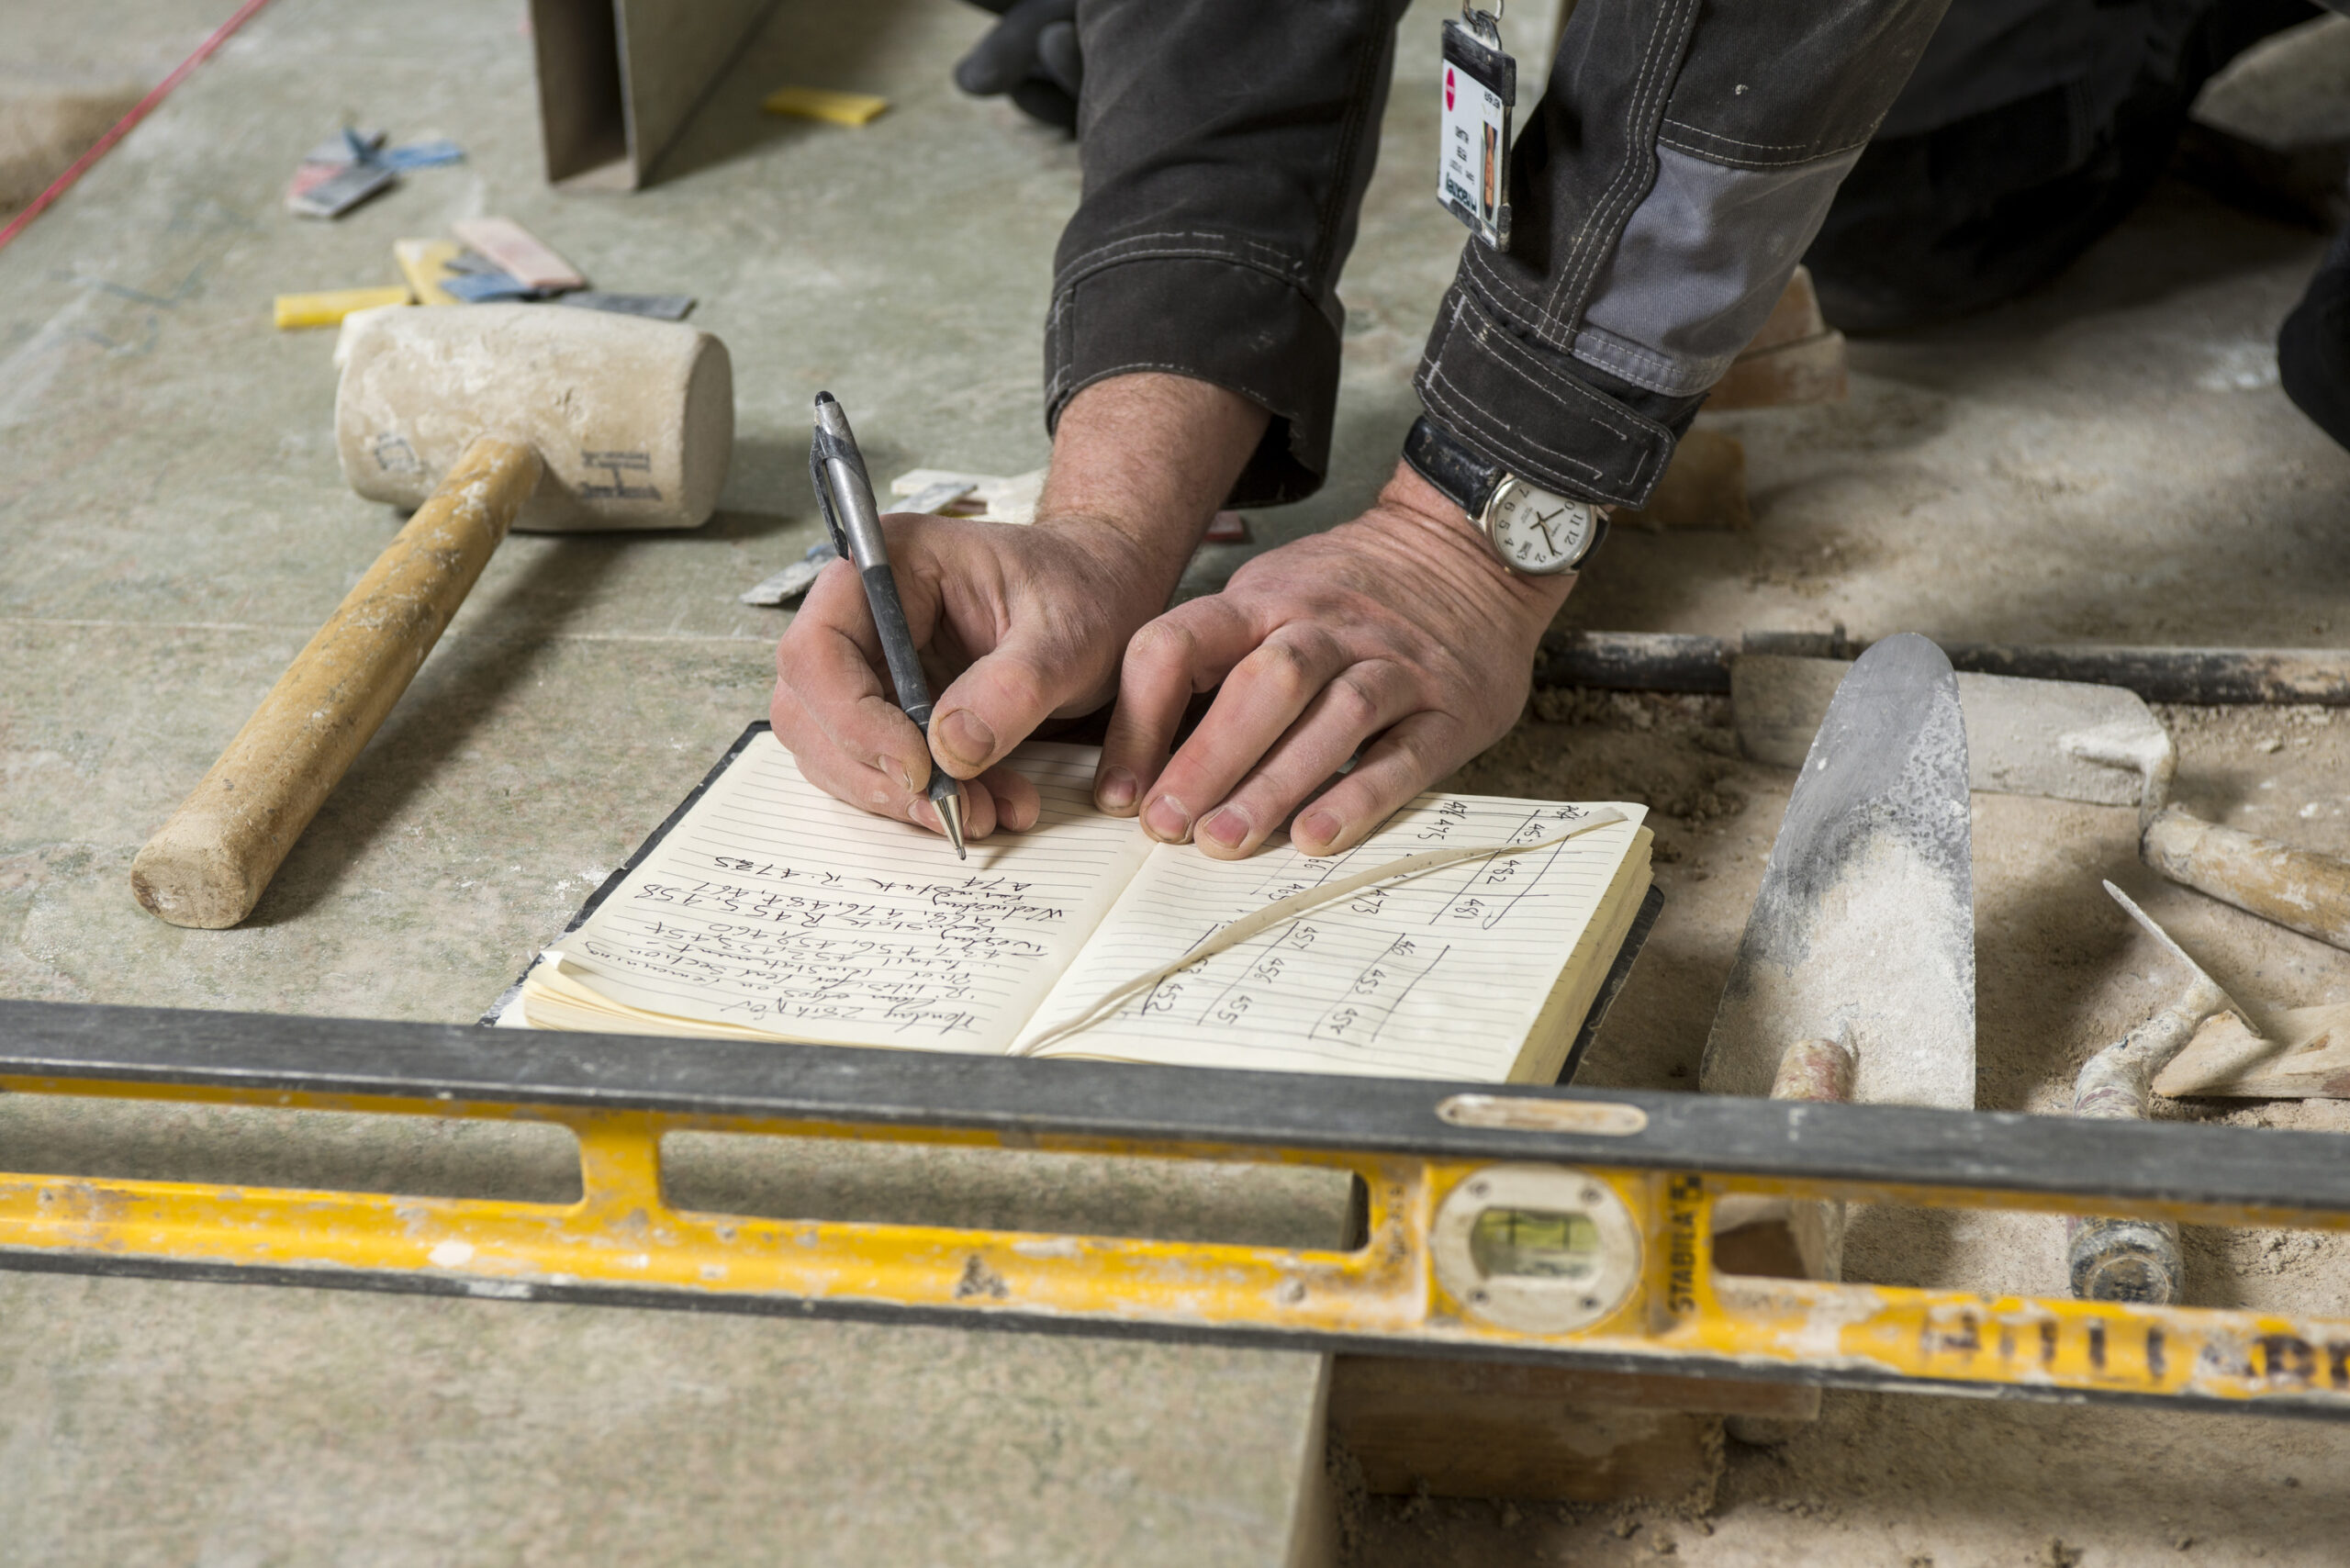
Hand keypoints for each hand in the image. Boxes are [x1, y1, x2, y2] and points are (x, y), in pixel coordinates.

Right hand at [770, 515, 1165, 838]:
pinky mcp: (888, 709)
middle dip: (876, 773)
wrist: (1104, 599)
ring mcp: (868, 664)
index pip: (818, 647)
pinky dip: (920, 800)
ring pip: (831, 750)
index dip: (852, 718)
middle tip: (954, 810)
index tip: (919, 766)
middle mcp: (862, 612)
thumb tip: (949, 752)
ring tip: (983, 812)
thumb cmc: (1084, 593)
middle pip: (809, 708)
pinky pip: (873, 769)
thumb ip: (1011, 689)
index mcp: (892, 565)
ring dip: (898, 798)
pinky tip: (985, 804)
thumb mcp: (1067, 636)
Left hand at [1100, 460, 1577, 858]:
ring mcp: (1396, 666)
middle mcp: (1330, 627)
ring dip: (1274, 783)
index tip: (1119, 792)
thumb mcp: (1270, 596)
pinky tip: (1316, 835)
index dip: (1140, 720)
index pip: (1182, 644)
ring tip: (1226, 842)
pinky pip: (1405, 753)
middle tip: (1167, 826)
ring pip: (1334, 717)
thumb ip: (1212, 661)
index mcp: (1265, 602)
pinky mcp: (1452, 709)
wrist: (1470, 549)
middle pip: (1264, 683)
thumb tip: (1135, 761)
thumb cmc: (1351, 593)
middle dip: (1208, 758)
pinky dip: (1360, 796)